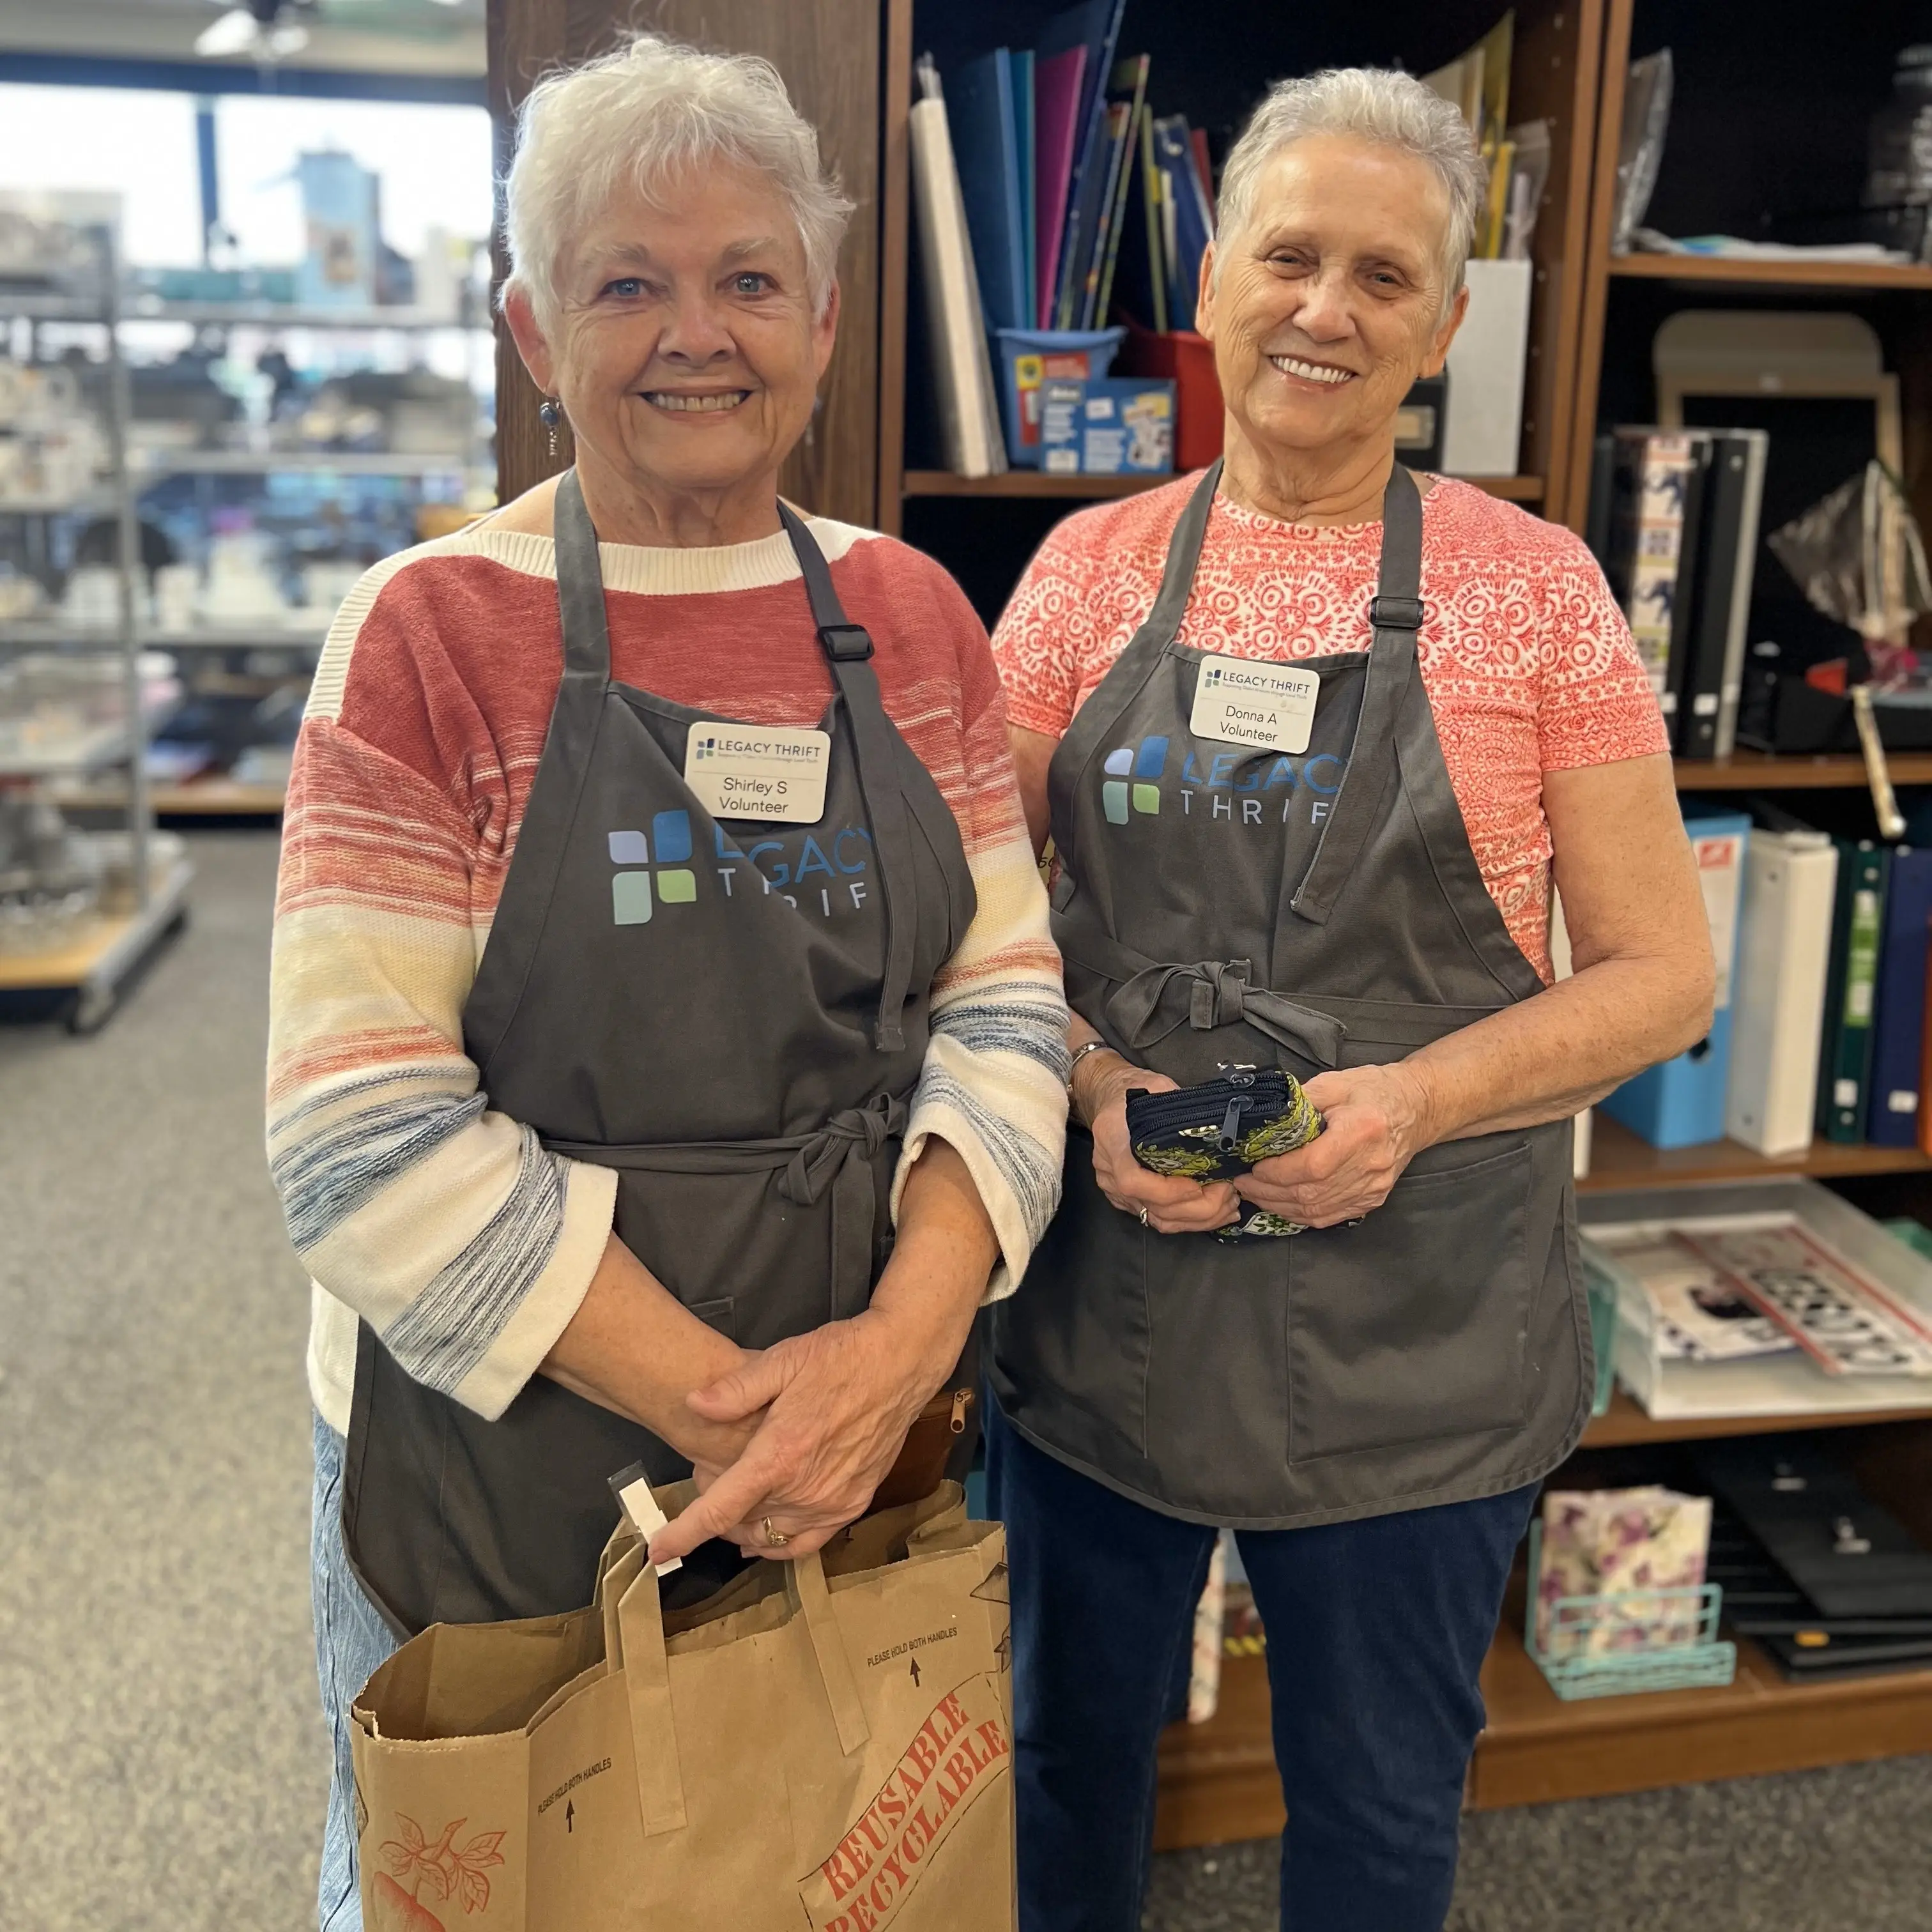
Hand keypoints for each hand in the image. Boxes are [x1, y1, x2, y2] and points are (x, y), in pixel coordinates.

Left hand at [648, 1305, 945, 1563]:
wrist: (900, 1362)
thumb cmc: (839, 1357)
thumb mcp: (782, 1359)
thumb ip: (735, 1389)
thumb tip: (693, 1405)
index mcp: (780, 1455)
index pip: (720, 1509)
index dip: (684, 1533)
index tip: (658, 1550)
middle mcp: (806, 1489)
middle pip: (742, 1524)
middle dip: (716, 1512)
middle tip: (710, 1478)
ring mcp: (833, 1501)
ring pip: (772, 1537)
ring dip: (745, 1529)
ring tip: (732, 1510)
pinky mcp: (854, 1504)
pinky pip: (808, 1542)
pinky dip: (781, 1544)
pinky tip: (767, 1536)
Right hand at [1077, 1053, 1239, 1235]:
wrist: (1106, 1096)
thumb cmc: (1133, 1090)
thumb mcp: (1157, 1087)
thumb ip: (1180, 1109)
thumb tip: (1219, 1129)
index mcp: (1112, 1138)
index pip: (1133, 1180)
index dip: (1168, 1190)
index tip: (1199, 1185)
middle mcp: (1108, 1171)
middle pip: (1152, 1207)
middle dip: (1198, 1207)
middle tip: (1228, 1192)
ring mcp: (1114, 1189)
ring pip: (1157, 1219)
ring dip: (1198, 1219)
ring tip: (1228, 1205)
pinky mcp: (1125, 1199)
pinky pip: (1157, 1219)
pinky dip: (1187, 1220)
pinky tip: (1214, 1211)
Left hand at [1234, 1062, 1433, 1227]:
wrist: (1417, 1108)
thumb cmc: (1375, 1091)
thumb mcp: (1335, 1082)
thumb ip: (1300, 1102)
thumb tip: (1265, 1121)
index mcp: (1363, 1130)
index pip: (1313, 1165)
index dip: (1277, 1172)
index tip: (1254, 1166)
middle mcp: (1371, 1165)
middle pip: (1311, 1192)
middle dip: (1269, 1192)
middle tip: (1243, 1183)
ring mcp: (1374, 1187)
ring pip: (1318, 1210)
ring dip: (1280, 1206)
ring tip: (1256, 1194)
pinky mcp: (1373, 1199)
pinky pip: (1331, 1216)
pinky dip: (1301, 1214)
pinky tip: (1282, 1204)